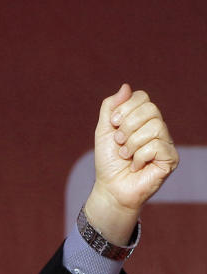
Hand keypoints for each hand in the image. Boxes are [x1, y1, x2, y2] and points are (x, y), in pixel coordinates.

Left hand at [84, 84, 178, 243]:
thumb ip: (111, 107)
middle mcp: (157, 128)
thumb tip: (126, 86)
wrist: (110, 187)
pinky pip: (158, 146)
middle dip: (128, 126)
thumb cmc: (108, 160)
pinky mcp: (170, 158)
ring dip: (132, 143)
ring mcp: (165, 143)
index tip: (113, 123)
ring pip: (155, 127)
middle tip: (119, 141)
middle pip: (150, 109)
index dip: (126, 108)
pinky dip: (140, 156)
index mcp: (142, 119)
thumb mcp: (104, 130)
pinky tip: (136, 165)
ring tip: (126, 155)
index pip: (142, 97)